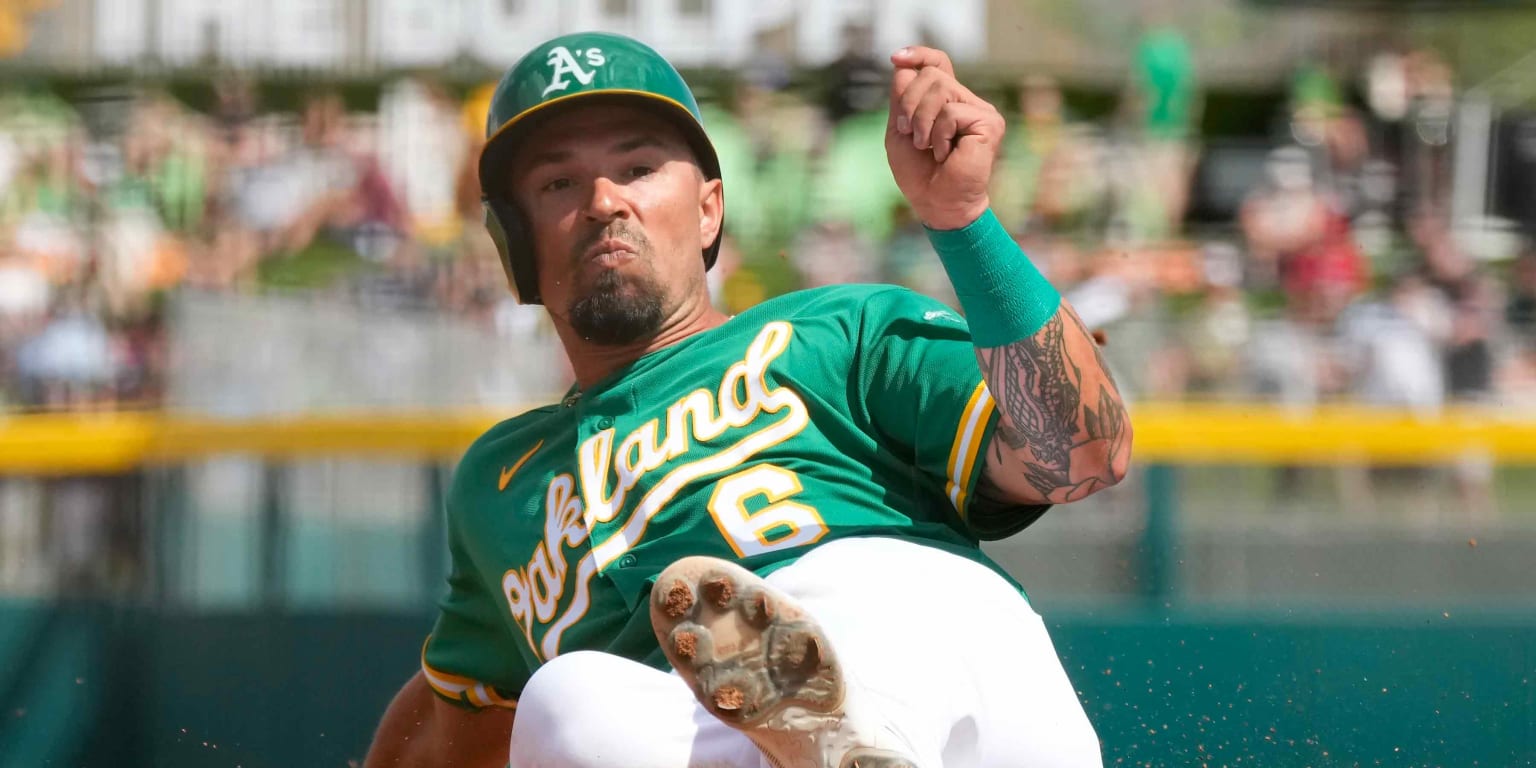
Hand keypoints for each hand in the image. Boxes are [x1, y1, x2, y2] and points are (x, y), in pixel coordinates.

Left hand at [885, 46, 1004, 230]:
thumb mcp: (900, 130)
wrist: (936, 205)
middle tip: (911, 135)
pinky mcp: (989, 123)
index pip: (937, 63)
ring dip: (921, 121)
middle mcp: (967, 101)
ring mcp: (981, 111)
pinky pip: (951, 112)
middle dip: (909, 104)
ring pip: (939, 88)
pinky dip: (939, 135)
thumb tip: (901, 64)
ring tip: (928, 147)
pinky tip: (945, 154)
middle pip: (931, 75)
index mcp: (947, 101)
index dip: (919, 54)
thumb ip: (901, 97)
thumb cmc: (919, 173)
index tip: (897, 58)